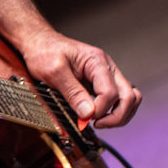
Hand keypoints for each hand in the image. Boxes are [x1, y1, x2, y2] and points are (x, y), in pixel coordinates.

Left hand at [19, 31, 140, 128]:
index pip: (110, 92)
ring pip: (129, 99)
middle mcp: (107, 67)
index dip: (100, 110)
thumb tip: (88, 114)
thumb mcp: (53, 71)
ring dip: (119, 115)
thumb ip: (72, 92)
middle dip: (116, 117)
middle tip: (96, 125)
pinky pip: (119, 99)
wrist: (39, 42)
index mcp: (97, 61)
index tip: (84, 119)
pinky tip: (97, 116)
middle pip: (129, 97)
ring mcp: (107, 75)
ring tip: (99, 122)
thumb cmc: (45, 51)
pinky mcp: (102, 83)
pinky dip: (114, 111)